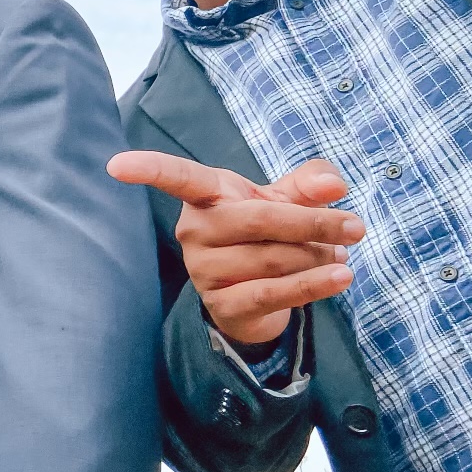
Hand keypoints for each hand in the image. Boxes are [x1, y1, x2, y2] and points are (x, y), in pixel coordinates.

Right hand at [108, 151, 362, 349]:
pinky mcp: (222, 306)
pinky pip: (273, 293)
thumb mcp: (286, 200)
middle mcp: (195, 233)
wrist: (260, 296)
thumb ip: (310, 183)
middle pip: (258, 220)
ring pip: (273, 259)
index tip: (116, 166)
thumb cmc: (268, 234)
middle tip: (355, 227)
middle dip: (313, 223)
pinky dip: (313, 285)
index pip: (174, 177)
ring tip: (337, 256)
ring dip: (317, 257)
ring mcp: (204, 272)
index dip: (147, 169)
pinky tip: (341, 277)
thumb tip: (333, 185)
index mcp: (205, 198)